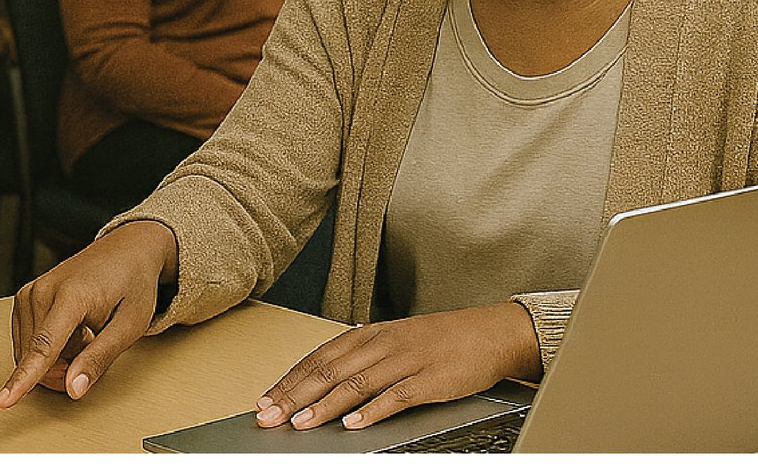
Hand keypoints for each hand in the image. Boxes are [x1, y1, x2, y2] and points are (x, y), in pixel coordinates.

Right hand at [0, 220, 176, 408]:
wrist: (126, 250)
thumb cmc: (132, 284)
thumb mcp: (129, 327)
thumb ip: (98, 359)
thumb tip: (73, 388)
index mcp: (71, 296)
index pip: (43, 347)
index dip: (23, 379)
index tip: (3, 400)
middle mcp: (43, 290)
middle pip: (35, 356)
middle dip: (62, 369)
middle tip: (92, 350)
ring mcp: (30, 292)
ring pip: (28, 352)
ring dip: (56, 357)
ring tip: (84, 334)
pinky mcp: (25, 296)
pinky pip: (27, 340)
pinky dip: (49, 346)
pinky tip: (71, 330)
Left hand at [253, 303, 539, 431]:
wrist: (492, 333)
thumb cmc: (442, 340)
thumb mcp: (395, 342)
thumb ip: (362, 360)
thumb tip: (324, 385)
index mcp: (370, 334)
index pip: (318, 356)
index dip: (289, 379)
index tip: (265, 398)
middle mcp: (382, 344)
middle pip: (329, 369)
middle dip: (294, 393)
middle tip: (269, 414)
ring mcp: (406, 360)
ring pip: (356, 382)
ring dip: (325, 405)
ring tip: (301, 422)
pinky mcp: (429, 379)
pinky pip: (396, 395)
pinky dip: (372, 410)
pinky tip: (354, 424)